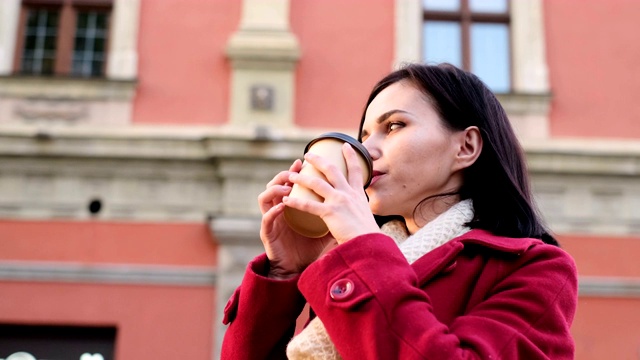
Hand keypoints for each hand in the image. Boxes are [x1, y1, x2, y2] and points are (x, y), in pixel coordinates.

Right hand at [258, 159, 336, 278]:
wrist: (297, 269)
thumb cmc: (309, 247)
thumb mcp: (324, 227)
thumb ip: (335, 215)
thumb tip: (355, 205)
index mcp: (292, 206)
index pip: (291, 183)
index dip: (295, 171)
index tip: (304, 161)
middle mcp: (279, 209)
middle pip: (276, 184)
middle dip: (284, 174)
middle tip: (295, 168)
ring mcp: (272, 220)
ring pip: (265, 197)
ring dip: (276, 189)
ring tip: (288, 186)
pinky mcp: (268, 233)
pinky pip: (266, 218)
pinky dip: (273, 210)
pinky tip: (282, 206)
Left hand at [283, 143, 380, 243]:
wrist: (369, 244)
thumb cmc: (367, 235)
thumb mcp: (366, 216)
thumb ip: (357, 210)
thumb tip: (354, 213)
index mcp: (358, 194)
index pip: (356, 169)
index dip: (351, 156)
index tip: (345, 145)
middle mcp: (348, 193)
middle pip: (332, 170)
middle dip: (318, 160)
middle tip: (308, 155)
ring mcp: (339, 201)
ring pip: (316, 183)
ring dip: (301, 178)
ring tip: (290, 175)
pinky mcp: (330, 212)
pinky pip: (308, 205)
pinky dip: (296, 202)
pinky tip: (286, 199)